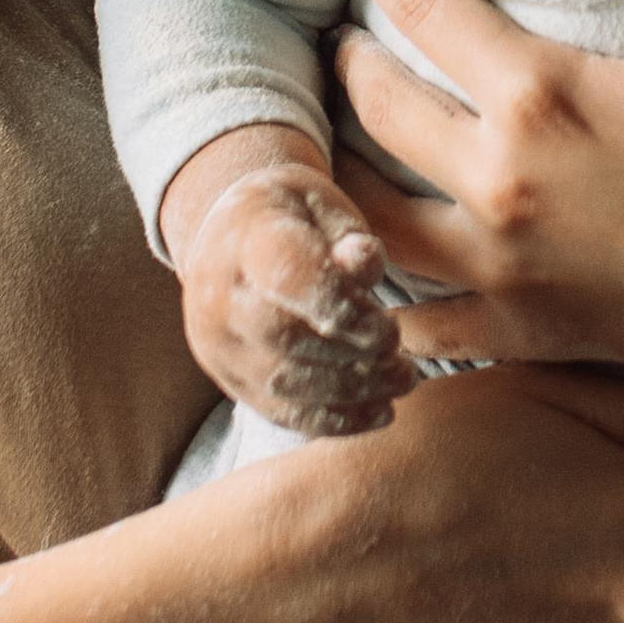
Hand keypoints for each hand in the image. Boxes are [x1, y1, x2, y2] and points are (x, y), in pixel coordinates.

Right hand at [174, 141, 412, 437]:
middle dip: (357, 356)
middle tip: (405, 362)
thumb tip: (363, 266)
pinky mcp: (230, 380)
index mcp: (244, 238)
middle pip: (285, 339)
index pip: (286, 276)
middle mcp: (218, 296)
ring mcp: (218, 345)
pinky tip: (380, 410)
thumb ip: (347, 234)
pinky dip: (336, 419)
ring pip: (285, 384)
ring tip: (402, 380)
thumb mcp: (322, 203)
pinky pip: (280, 412)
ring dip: (355, 391)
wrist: (228, 237)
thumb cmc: (291, 216)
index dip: (342, 306)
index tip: (388, 324)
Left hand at [327, 0, 623, 376]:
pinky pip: (423, 322)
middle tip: (331, 41)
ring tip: (326, 149)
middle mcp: (502, 182)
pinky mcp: (526, 331)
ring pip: (372, 218)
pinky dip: (383, 300)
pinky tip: (369, 280)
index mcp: (545, 95)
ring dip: (337, 176)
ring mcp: (505, 267)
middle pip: (375, 109)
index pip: (424, 8)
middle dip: (342, 63)